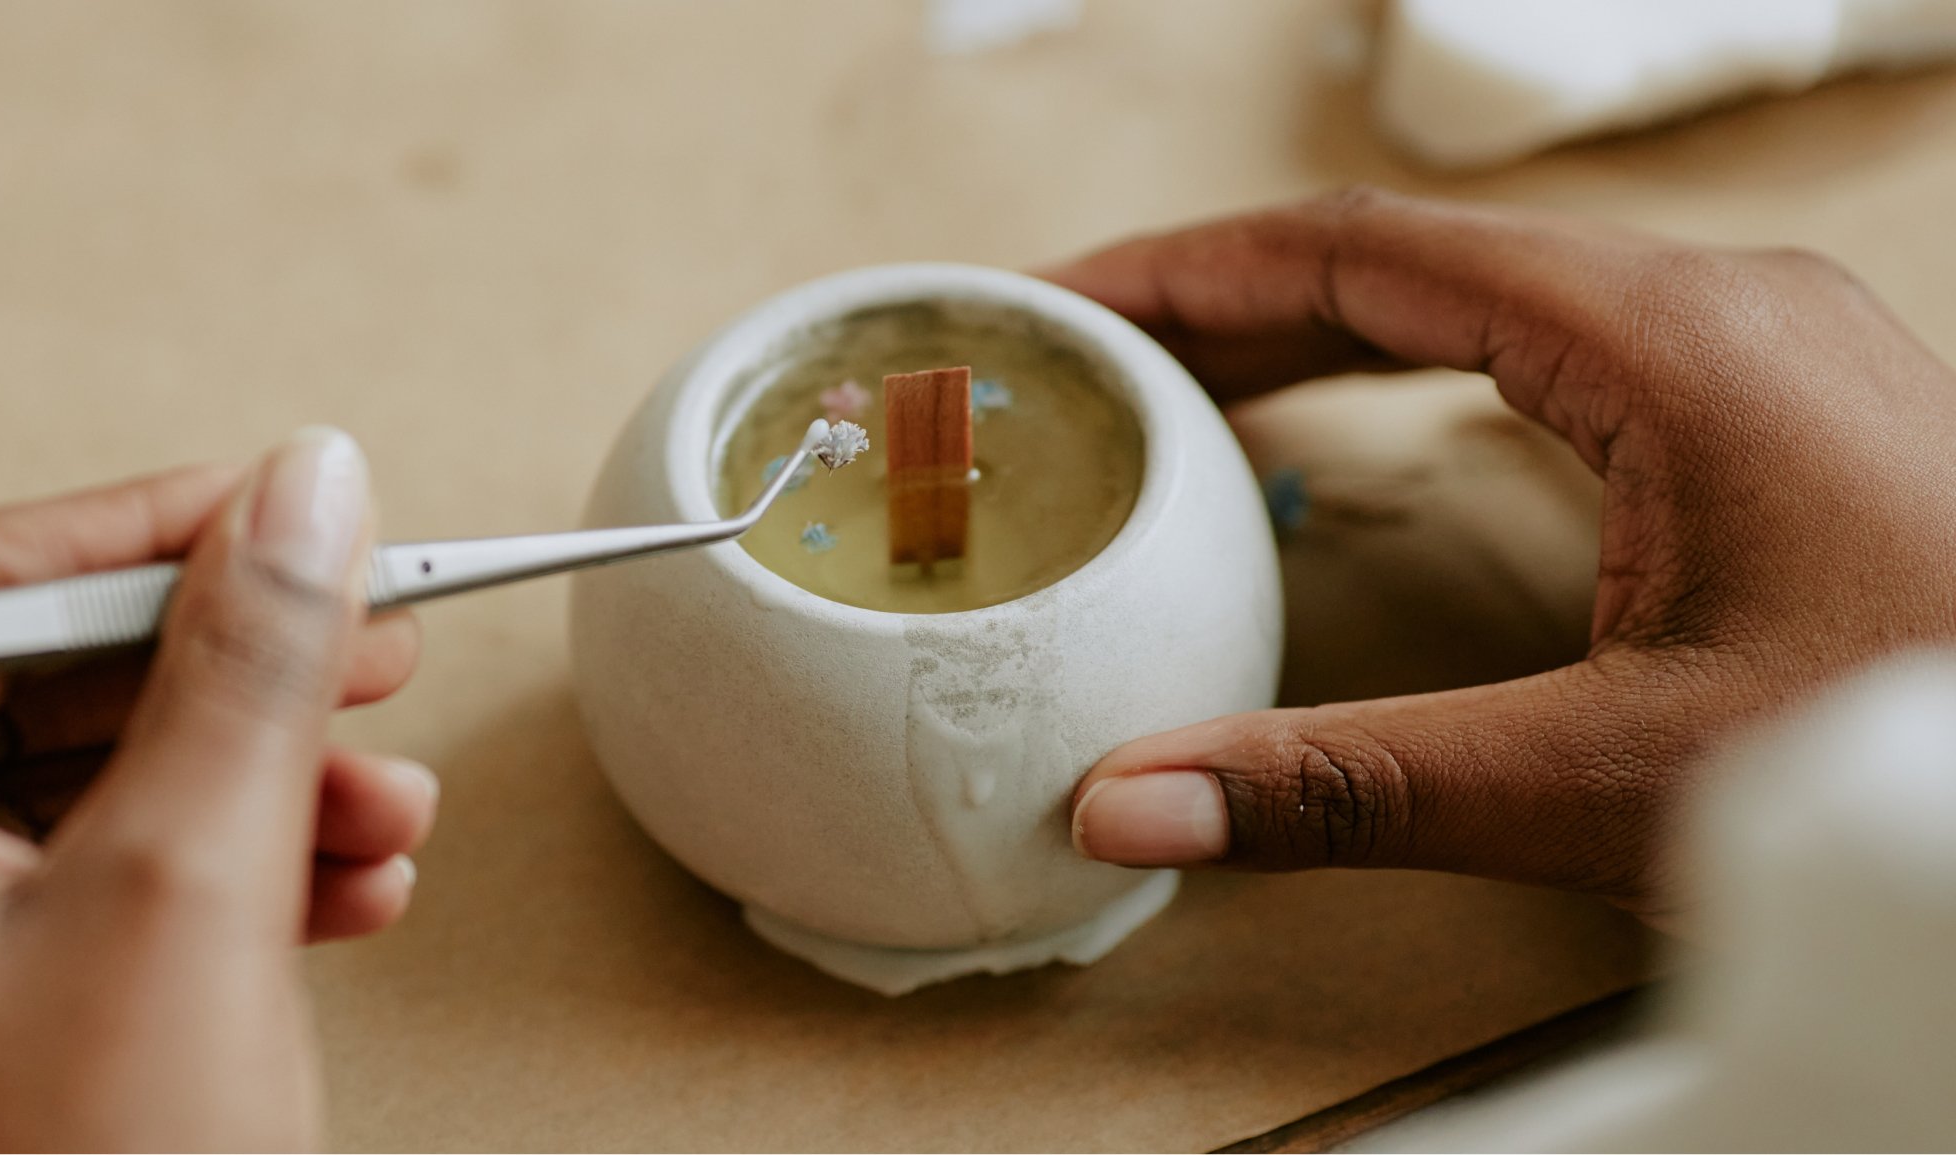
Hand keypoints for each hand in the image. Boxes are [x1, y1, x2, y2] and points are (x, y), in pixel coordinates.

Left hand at [0, 428, 434, 1148]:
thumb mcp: (190, 892)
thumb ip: (247, 662)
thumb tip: (305, 488)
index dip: (163, 538)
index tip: (302, 515)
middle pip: (18, 703)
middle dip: (229, 694)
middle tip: (370, 655)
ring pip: (49, 818)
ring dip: (237, 802)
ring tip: (382, 815)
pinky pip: (44, 922)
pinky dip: (190, 898)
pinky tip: (328, 894)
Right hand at [1051, 190, 1955, 916]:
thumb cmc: (1915, 741)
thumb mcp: (1609, 779)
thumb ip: (1351, 784)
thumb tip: (1131, 805)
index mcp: (1663, 339)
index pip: (1358, 253)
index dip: (1184, 273)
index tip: (1059, 304)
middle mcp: (1714, 307)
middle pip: (1410, 258)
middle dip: (1231, 302)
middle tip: (1087, 362)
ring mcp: (1762, 350)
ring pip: (1488, 296)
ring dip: (1328, 333)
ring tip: (1188, 391)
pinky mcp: (1785, 411)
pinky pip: (1560, 344)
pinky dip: (1429, 369)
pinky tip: (1377, 421)